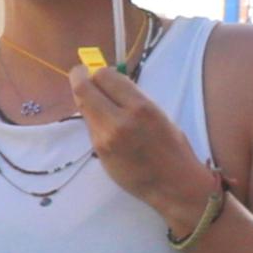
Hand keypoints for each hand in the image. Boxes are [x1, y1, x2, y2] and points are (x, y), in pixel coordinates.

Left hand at [77, 61, 219, 228]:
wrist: (173, 184)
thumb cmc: (173, 148)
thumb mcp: (158, 115)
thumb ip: (133, 100)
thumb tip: (111, 85)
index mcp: (141, 107)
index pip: (106, 77)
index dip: (96, 70)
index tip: (93, 69)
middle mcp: (120, 120)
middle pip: (84, 89)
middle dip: (79, 78)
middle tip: (80, 74)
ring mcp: (105, 137)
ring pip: (84, 108)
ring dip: (86, 100)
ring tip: (97, 100)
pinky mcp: (99, 151)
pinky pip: (90, 126)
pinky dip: (93, 118)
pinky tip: (103, 121)